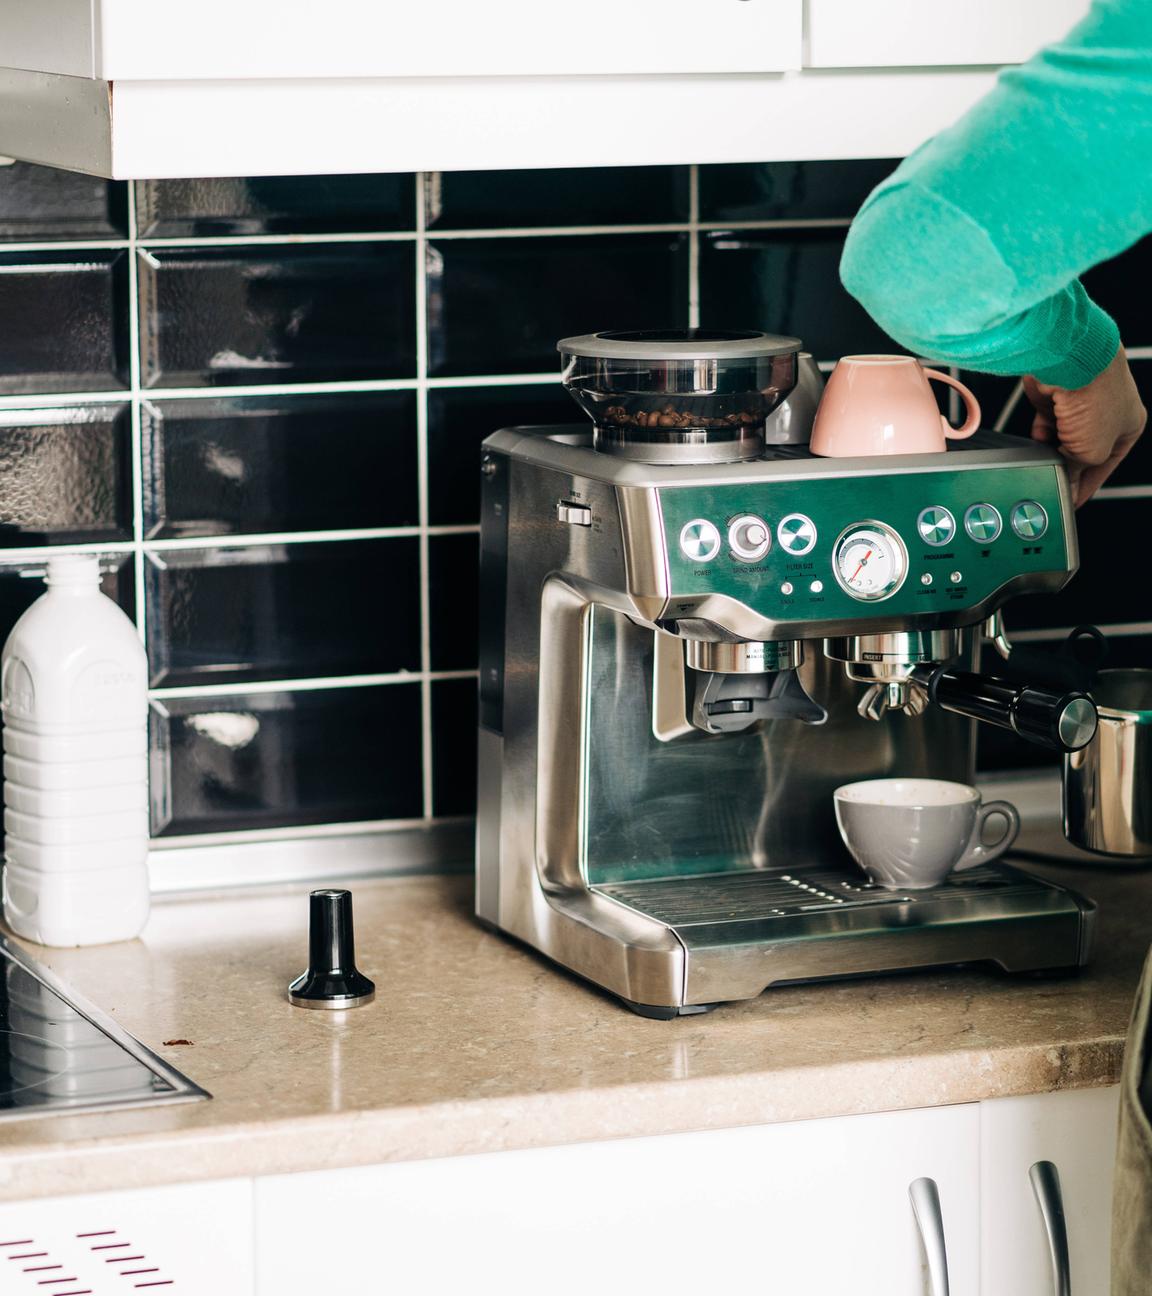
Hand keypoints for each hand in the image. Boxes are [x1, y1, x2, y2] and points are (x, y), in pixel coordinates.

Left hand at [1024, 349, 1146, 506]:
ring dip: (1052, 448)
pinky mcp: (1055, 397)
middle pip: (1081, 453)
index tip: (1071, 503)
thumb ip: (1079, 471)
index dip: (1087, 487)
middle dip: (1067, 466)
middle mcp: (1106, 414)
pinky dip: (1041, 433)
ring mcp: (1079, 404)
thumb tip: (1066, 485)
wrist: (1072, 361)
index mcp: (1128, 426)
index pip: (1105, 466)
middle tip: (1055, 480)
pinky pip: (1045, 425)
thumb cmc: (1096, 397)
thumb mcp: (1093, 451)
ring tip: (1050, 451)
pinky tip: (1040, 436)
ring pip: (1060, 440)